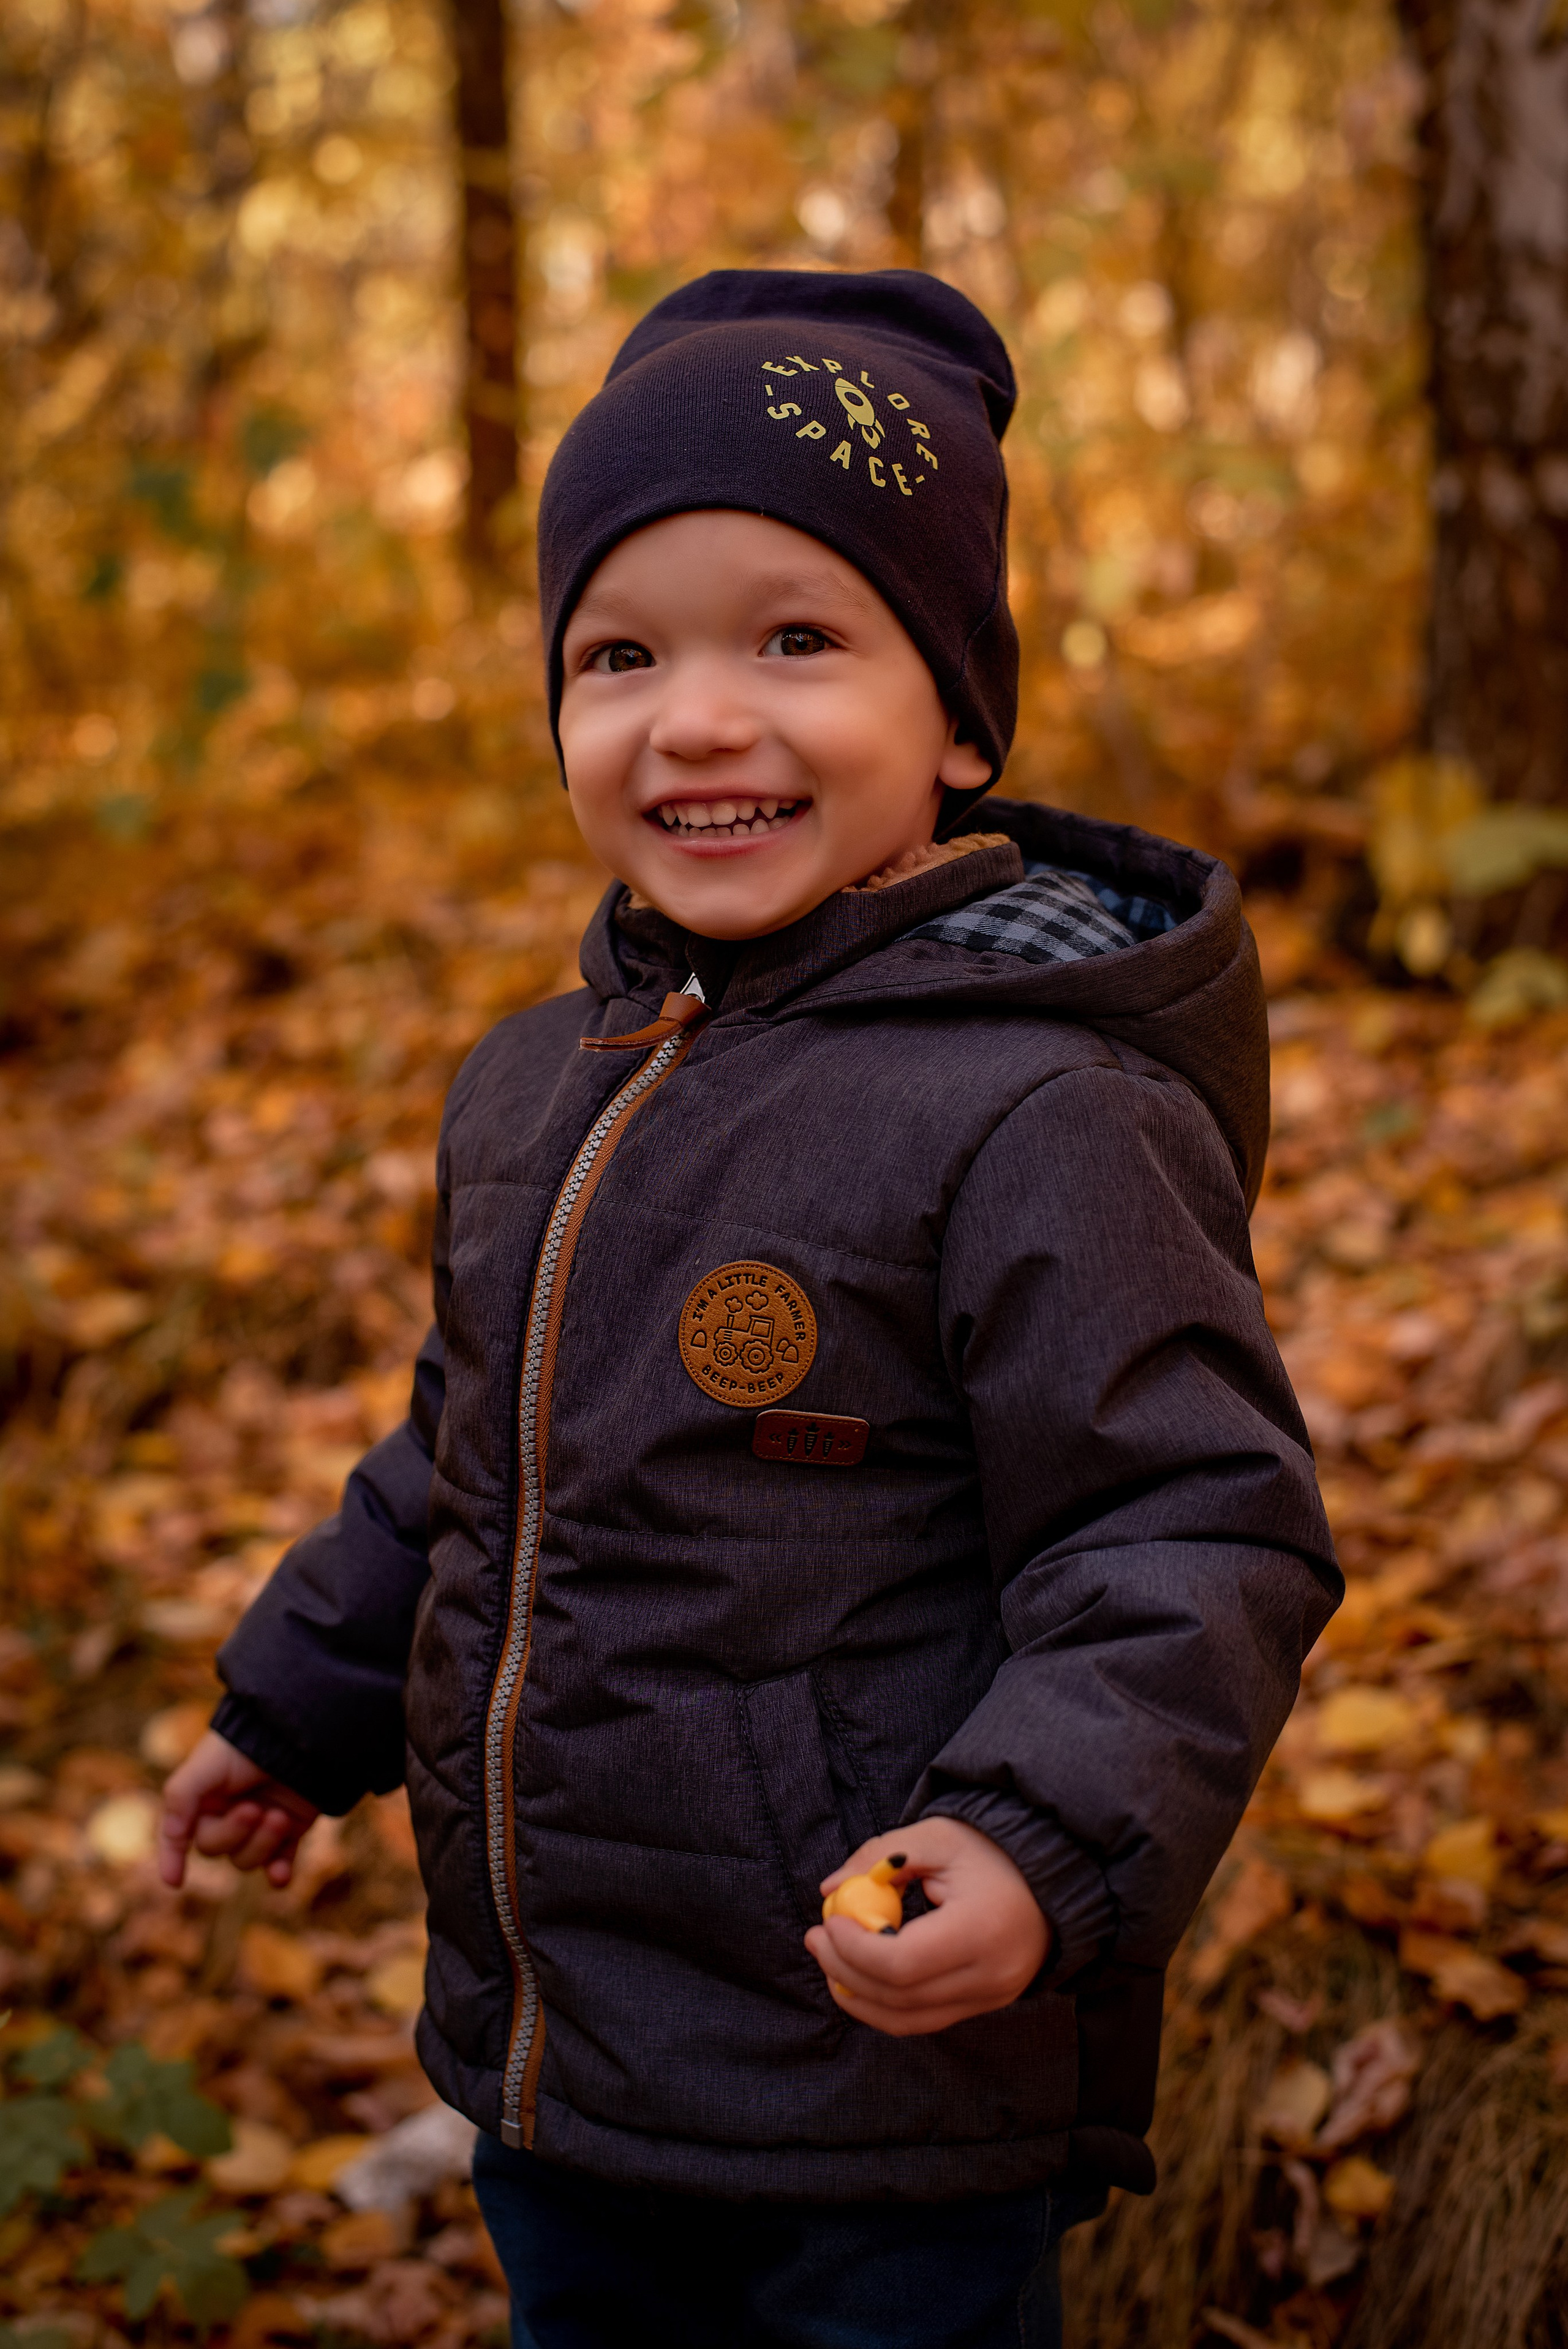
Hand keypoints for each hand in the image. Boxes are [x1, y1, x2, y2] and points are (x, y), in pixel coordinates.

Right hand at [158, 1729, 319, 1889]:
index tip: (175, 1882)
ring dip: (263, 1843)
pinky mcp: (288, 1833)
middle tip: (256, 1809)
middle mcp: (226, 1817)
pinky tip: (280, 1875)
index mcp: (201, 1801)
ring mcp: (257, 1828)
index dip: (172, 1857)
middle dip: (235, 1833)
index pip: (179, 1835)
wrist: (297, 1736)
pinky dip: (279, 1873)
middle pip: (216, 1850)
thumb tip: (171, 1837)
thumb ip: (180, 1798)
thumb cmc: (244, 1747)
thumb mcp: (204, 1766)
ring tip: (280, 1817)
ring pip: (247, 1861)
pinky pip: (278, 1867)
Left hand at [804, 1818, 1049, 2035]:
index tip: (827, 1921)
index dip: (854, 1948)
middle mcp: (990, 1977)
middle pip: (899, 1997)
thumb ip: (880, 1855)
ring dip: (858, 1995)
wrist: (1050, 1875)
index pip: (902, 1962)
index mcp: (980, 1931)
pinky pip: (924, 2019)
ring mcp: (991, 1999)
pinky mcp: (986, 2005)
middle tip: (815, 1938)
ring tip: (828, 1959)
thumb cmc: (992, 1850)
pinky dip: (885, 2004)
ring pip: (908, 2020)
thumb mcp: (937, 1836)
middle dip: (845, 1971)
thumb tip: (829, 1888)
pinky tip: (858, 1977)